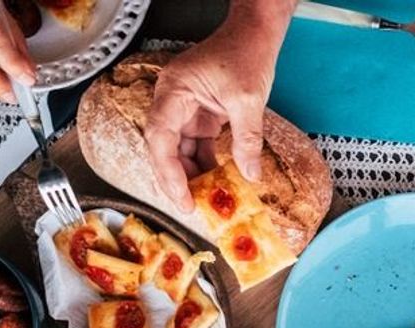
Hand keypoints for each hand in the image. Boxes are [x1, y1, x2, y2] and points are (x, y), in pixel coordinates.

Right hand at [144, 1, 295, 212]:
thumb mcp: (248, 98)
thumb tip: (249, 175)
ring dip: (192, 175)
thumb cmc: (245, 51)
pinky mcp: (200, 116)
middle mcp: (173, 101)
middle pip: (164, 147)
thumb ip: (247, 139)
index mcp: (174, 91)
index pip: (159, 136)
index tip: (180, 196)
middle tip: (190, 207)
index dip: (167, 170)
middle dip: (175, 179)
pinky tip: (216, 183)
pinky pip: (196, 146)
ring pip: (179, 150)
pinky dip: (205, 165)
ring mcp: (185, 109)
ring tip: (205, 200)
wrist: (255, 34)